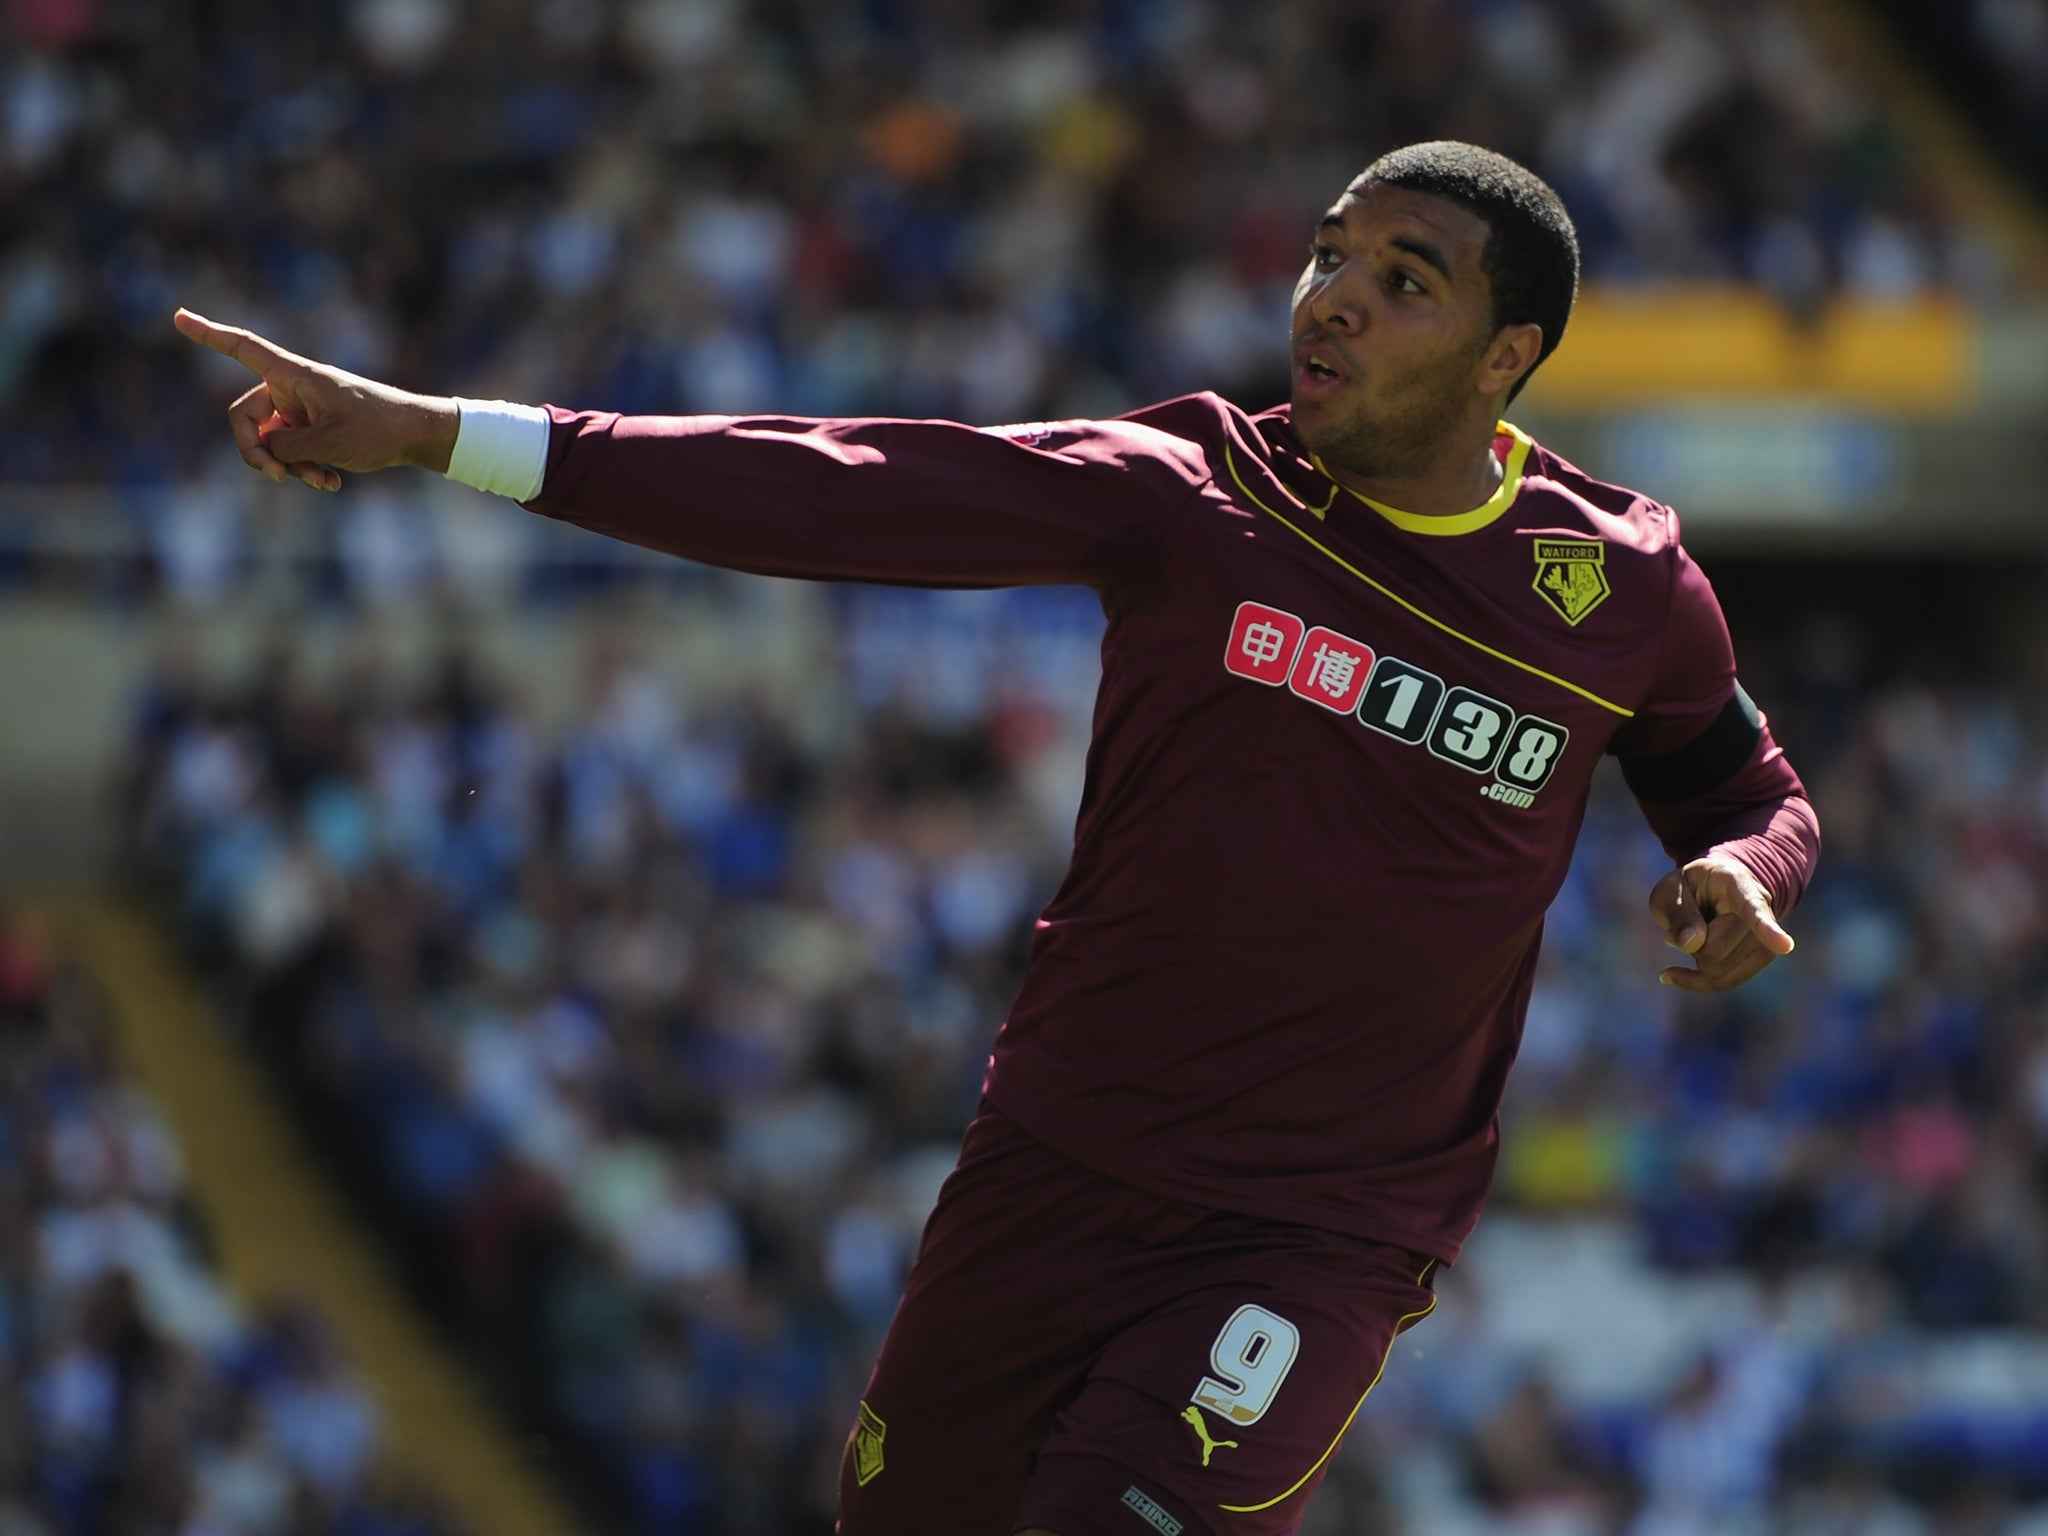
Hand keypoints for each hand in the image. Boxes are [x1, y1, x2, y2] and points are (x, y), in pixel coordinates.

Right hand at [173, 309, 458, 490]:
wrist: (416, 436)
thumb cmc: (378, 429)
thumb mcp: (328, 443)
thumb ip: (285, 448)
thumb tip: (268, 452)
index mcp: (293, 375)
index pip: (243, 348)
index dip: (209, 334)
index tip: (177, 317)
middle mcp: (291, 388)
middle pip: (245, 420)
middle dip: (259, 454)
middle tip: (280, 478)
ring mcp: (299, 410)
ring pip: (270, 443)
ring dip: (290, 468)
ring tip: (324, 482)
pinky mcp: (311, 429)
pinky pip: (291, 452)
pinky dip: (306, 469)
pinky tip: (332, 483)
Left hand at [1647, 854, 1794, 993]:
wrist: (1712, 890)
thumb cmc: (1688, 888)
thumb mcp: (1668, 891)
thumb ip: (1677, 912)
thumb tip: (1693, 945)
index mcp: (1734, 882)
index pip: (1752, 907)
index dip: (1766, 928)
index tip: (1785, 946)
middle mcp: (1760, 906)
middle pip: (1715, 950)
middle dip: (1690, 945)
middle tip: (1686, 922)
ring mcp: (1766, 935)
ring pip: (1719, 972)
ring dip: (1696, 959)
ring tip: (1695, 933)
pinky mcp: (1762, 957)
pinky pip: (1724, 983)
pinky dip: (1695, 982)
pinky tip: (1671, 974)